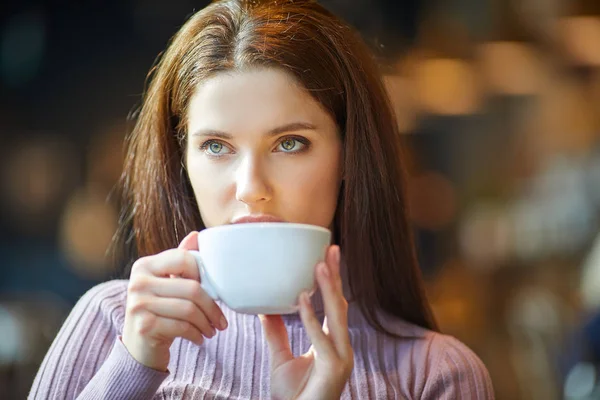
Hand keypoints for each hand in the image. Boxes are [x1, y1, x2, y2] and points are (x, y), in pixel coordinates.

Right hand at [122, 231, 227, 370]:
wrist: (139, 347)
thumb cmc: (159, 310)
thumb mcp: (168, 282)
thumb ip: (181, 260)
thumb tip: (196, 235)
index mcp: (145, 265)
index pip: (184, 259)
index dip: (202, 274)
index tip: (211, 290)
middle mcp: (138, 282)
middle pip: (191, 288)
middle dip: (212, 307)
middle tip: (221, 320)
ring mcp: (138, 304)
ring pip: (189, 310)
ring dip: (207, 323)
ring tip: (212, 330)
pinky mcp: (144, 326)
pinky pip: (182, 327)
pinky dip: (197, 335)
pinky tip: (200, 338)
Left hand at [260, 245, 353, 399]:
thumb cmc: (293, 398)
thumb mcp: (281, 359)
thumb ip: (276, 334)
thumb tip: (266, 309)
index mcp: (332, 344)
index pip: (335, 306)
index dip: (332, 281)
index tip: (327, 256)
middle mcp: (342, 348)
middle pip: (341, 305)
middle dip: (336, 277)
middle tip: (331, 249)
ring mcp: (341, 359)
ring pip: (337, 317)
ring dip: (328, 289)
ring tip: (319, 265)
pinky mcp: (334, 370)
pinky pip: (321, 339)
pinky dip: (311, 318)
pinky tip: (301, 299)